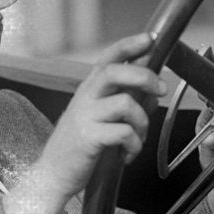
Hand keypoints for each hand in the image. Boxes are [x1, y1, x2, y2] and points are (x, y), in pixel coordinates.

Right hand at [4, 33, 163, 213]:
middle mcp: (85, 97)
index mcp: (89, 88)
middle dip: (144, 76)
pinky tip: (128, 155)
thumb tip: (152, 86)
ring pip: (126, 104)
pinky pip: (124, 133)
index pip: (109, 58)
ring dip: (142, 123)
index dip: (130, 45)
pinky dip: (134, 146)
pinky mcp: (89, 138)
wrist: (53, 174)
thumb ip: (123, 98)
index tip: (151, 38)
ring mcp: (85, 116)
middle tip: (161, 89)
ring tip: (138, 139)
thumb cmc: (80, 144)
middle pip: (116, 72)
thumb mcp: (99, 115)